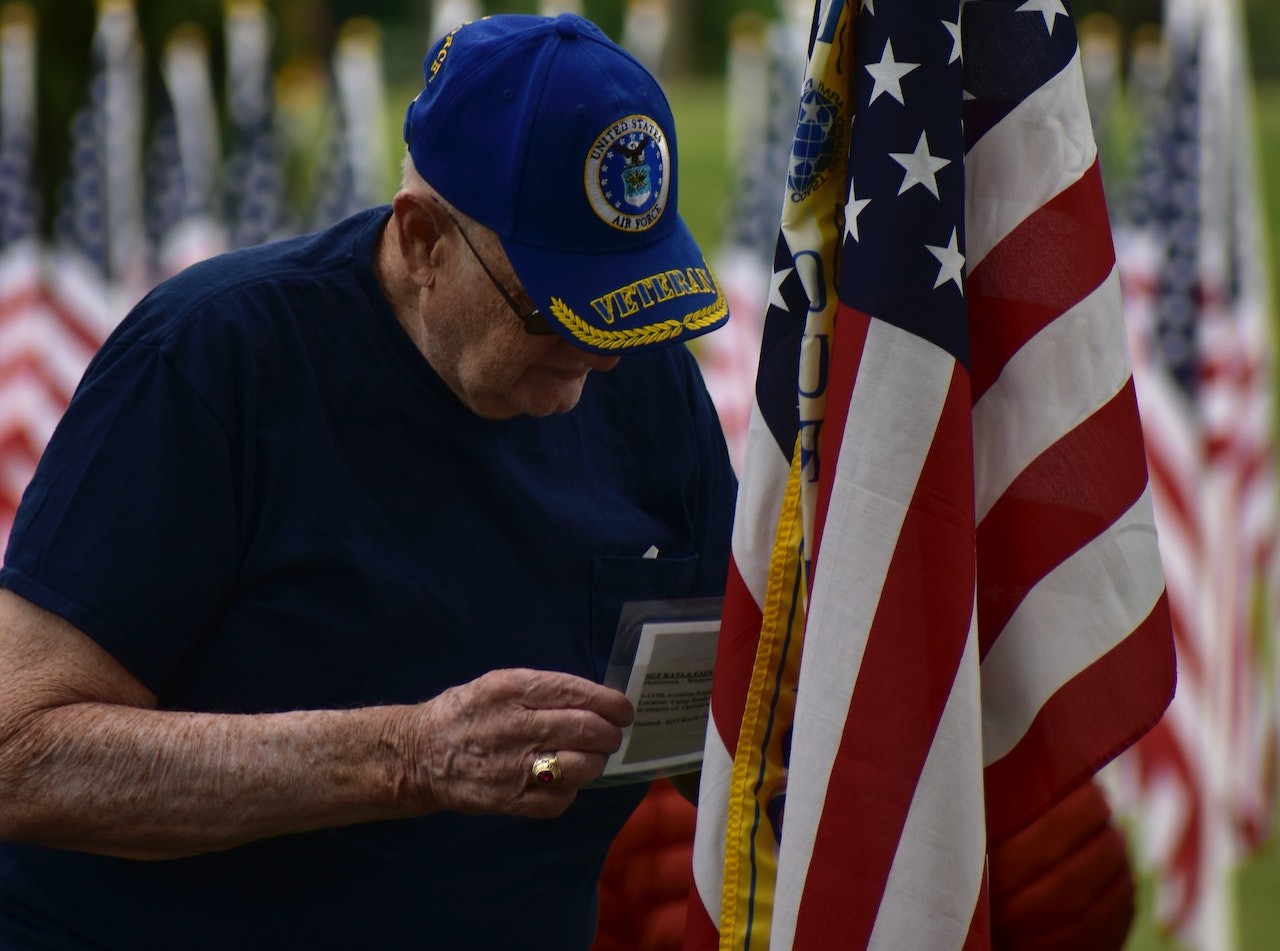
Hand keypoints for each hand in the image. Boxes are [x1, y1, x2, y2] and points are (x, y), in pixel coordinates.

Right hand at [405, 668, 633, 818]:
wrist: (418, 753)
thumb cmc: (466, 713)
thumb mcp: (498, 683)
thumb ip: (543, 690)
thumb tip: (595, 700)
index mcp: (511, 689)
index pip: (575, 692)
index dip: (609, 702)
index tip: (624, 710)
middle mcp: (514, 726)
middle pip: (585, 730)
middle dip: (609, 734)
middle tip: (612, 736)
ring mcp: (511, 766)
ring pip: (579, 766)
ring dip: (595, 762)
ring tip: (591, 757)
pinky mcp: (508, 800)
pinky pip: (559, 799)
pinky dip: (571, 790)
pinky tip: (564, 779)